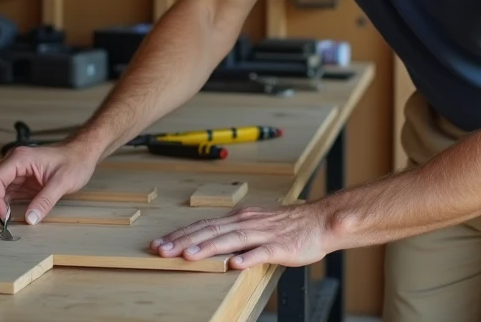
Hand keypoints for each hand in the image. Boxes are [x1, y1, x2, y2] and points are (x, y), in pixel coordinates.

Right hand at [0, 142, 96, 226]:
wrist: (82, 154)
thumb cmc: (75, 161)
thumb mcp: (63, 181)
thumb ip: (46, 200)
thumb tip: (30, 219)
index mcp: (20, 158)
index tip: (3, 217)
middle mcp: (13, 164)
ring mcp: (15, 173)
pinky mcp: (19, 182)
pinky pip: (2, 195)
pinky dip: (0, 207)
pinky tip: (6, 218)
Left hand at [150, 203, 334, 268]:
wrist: (320, 221)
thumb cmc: (287, 226)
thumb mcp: (255, 225)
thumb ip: (233, 232)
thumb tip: (206, 239)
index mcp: (240, 217)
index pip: (205, 225)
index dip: (181, 234)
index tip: (160, 243)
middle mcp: (248, 222)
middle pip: (212, 231)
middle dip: (184, 241)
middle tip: (162, 250)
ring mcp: (264, 233)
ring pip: (232, 240)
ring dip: (209, 248)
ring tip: (189, 256)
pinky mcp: (280, 246)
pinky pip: (262, 252)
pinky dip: (248, 257)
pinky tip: (235, 264)